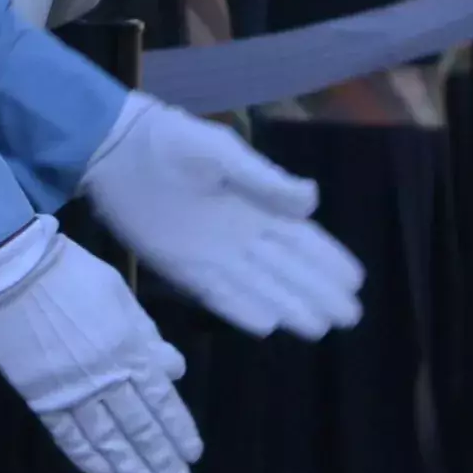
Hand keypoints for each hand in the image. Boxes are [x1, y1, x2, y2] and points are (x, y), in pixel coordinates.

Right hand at [0, 220, 204, 472]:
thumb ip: (147, 337)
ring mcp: (72, 390)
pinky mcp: (40, 396)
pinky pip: (68, 434)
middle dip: (160, 457)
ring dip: (130, 467)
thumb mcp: (121, 298)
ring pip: (108, 438)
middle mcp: (106, 377)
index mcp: (130, 349)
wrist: (14, 272)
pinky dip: (86, 457)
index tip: (192, 453)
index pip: (162, 399)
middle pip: (139, 425)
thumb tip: (175, 370)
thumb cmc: (72, 276)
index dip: (178, 429)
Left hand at [82, 96, 366, 338]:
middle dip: (318, 292)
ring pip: (260, 287)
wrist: (117, 150)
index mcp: (256, 205)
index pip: (301, 238)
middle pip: (287, 270)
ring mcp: (212, 255)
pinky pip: (218, 294)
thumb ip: (266, 180)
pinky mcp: (181, 267)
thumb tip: (314, 201)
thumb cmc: (174, 143)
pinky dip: (241, 310)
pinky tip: (267, 327)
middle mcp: (240, 236)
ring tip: (319, 329)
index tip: (356, 281)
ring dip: (290, 307)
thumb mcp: (225, 153)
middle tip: (351, 318)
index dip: (328, 259)